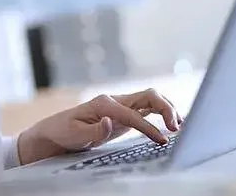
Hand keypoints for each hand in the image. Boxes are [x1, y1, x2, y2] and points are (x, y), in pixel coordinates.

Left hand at [16, 88, 182, 164]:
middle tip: (177, 127)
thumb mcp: (75, 134)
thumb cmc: (63, 132)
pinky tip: (171, 124)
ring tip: (180, 125)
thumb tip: (110, 122)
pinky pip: (147, 110)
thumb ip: (94, 130)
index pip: (134, 114)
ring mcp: (121, 105)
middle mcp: (115, 100)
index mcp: (104, 103)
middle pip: (149, 96)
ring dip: (167, 108)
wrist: (55, 131)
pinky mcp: (124, 114)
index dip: (149, 127)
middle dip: (166, 108)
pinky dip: (161, 113)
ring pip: (151, 100)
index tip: (161, 140)